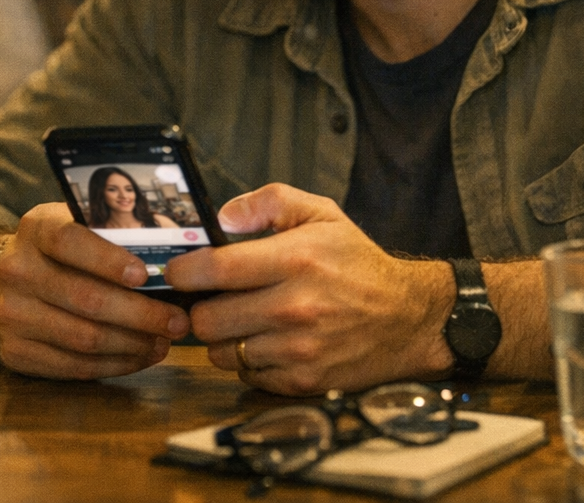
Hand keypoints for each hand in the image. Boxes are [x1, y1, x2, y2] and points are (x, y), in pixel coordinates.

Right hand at [0, 202, 190, 378]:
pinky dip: (114, 364)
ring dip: (132, 345)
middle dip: (141, 314)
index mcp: (37, 229)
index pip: (70, 241)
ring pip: (83, 337)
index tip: (144, 276)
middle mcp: (17, 271)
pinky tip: (139, 357)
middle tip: (178, 322)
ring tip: (164, 342)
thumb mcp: (76, 225)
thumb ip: (114, 232)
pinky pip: (73, 366)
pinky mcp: (14, 351)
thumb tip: (176, 250)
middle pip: (86, 298)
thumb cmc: (57, 251)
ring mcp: (12, 314)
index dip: (108, 260)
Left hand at [163, 183, 453, 394]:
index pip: (215, 270)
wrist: (407, 317)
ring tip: (242, 321)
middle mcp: (293, 307)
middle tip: (211, 299)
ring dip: (223, 338)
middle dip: (201, 308)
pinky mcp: (302, 380)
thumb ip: (270, 202)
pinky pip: (247, 376)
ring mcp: (297, 350)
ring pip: (221, 353)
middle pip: (207, 320)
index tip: (176, 272)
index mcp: (295, 260)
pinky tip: (266, 342)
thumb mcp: (322, 214)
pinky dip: (248, 361)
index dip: (183, 272)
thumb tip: (223, 217)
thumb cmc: (357, 262)